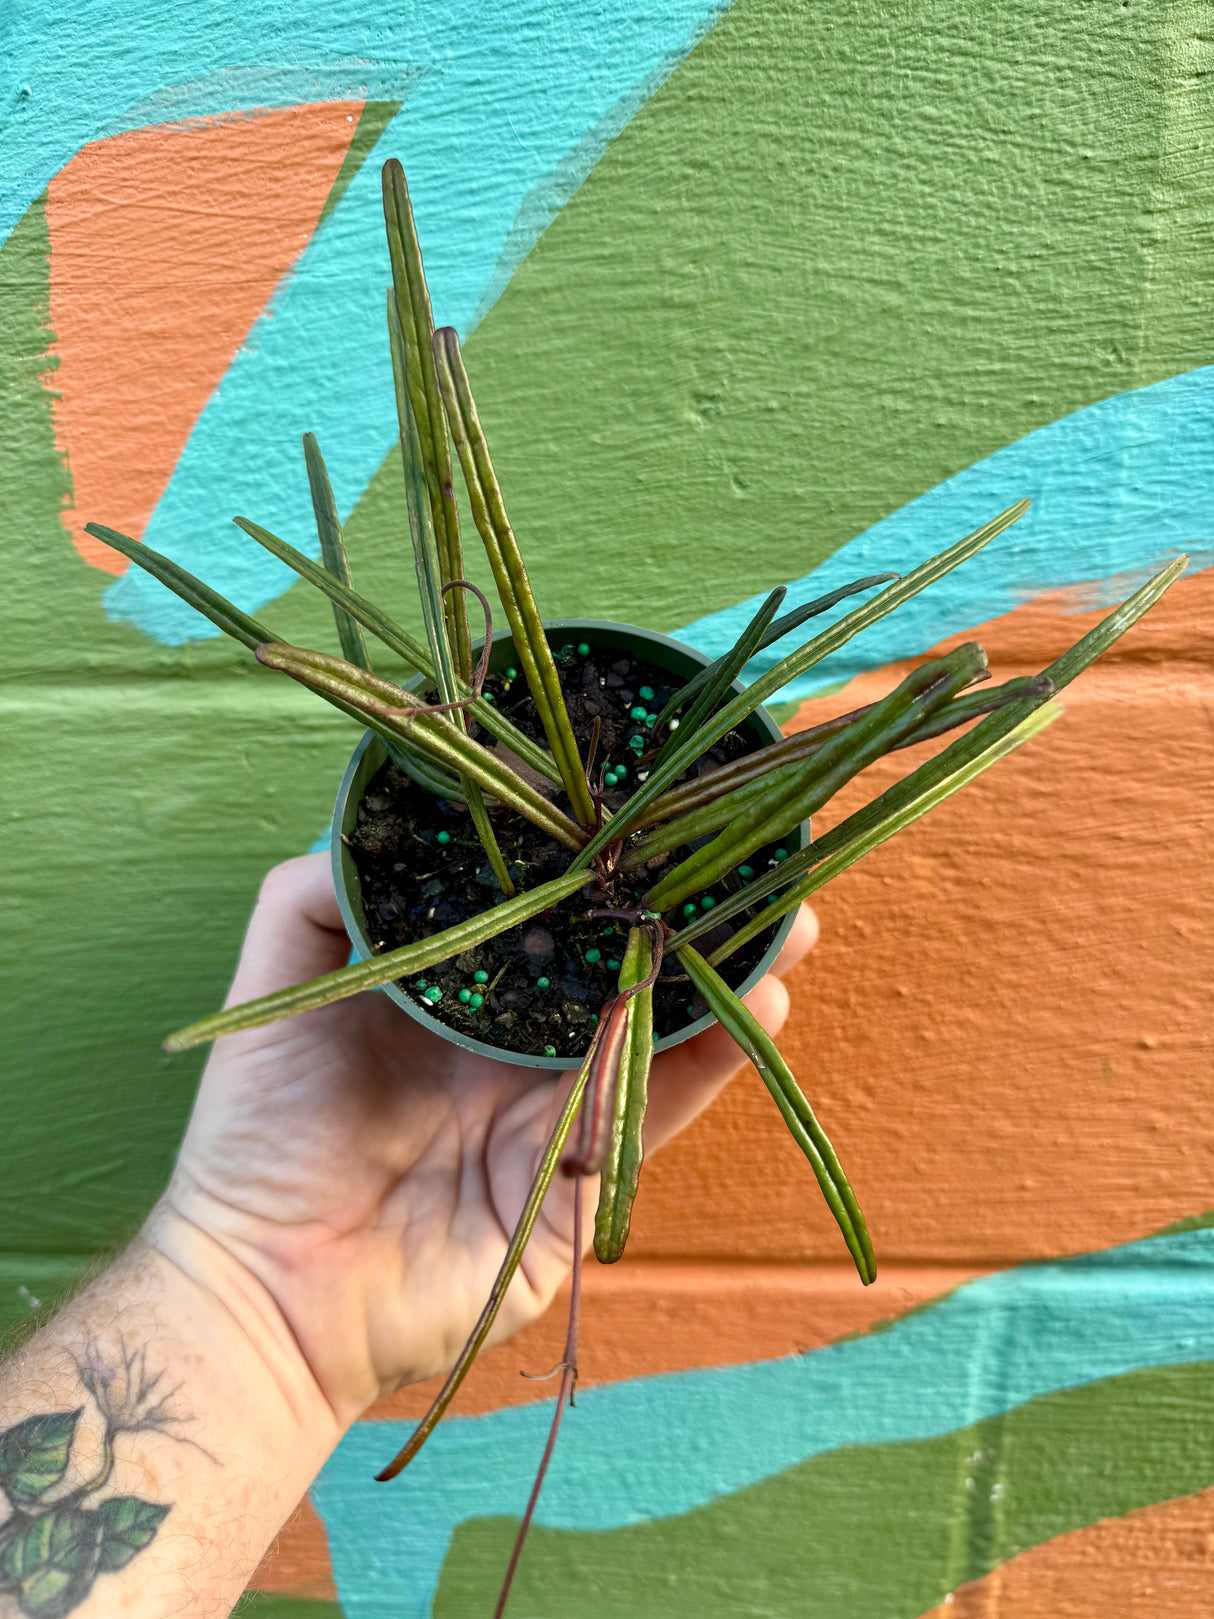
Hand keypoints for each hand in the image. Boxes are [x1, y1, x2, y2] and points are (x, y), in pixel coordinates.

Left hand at [155, 854, 817, 1427]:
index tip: (649, 805)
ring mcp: (556, 1110)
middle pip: (618, 963)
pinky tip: (754, 1006)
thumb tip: (381, 812)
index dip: (596, 863)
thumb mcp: (278, 989)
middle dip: (686, 912)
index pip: (544, 913)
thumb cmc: (260, 1132)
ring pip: (656, 1029)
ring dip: (723, 979)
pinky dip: (707, 1062)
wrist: (269, 1283)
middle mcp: (518, 1042)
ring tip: (786, 923)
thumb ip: (318, 897)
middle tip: (750, 858)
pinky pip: (653, 1111)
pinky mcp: (581, 1182)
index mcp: (458, 992)